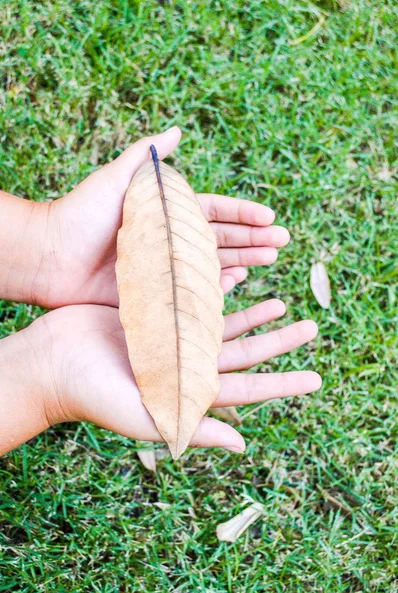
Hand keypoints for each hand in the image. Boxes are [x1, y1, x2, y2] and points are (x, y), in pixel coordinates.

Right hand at [24, 301, 320, 452]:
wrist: (53, 362)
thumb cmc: (94, 396)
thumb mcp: (144, 416)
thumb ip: (193, 427)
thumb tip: (242, 444)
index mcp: (189, 391)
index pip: (247, 387)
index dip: (282, 383)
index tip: (316, 378)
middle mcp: (187, 364)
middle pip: (244, 351)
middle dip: (278, 340)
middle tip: (312, 327)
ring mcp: (173, 337)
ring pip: (225, 323)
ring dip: (254, 314)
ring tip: (282, 301)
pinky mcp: (157, 313)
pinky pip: (196, 298)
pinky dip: (218, 288)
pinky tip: (238, 276)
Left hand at [43, 127, 288, 307]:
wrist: (51, 256)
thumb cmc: (81, 214)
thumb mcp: (116, 178)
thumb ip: (146, 156)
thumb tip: (177, 130)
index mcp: (165, 211)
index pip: (213, 211)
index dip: (243, 214)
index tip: (269, 217)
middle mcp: (170, 239)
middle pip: (221, 238)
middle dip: (253, 239)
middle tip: (283, 243)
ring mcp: (166, 267)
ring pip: (213, 265)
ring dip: (243, 261)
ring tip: (270, 260)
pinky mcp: (157, 292)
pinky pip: (194, 291)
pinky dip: (217, 287)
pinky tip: (238, 282)